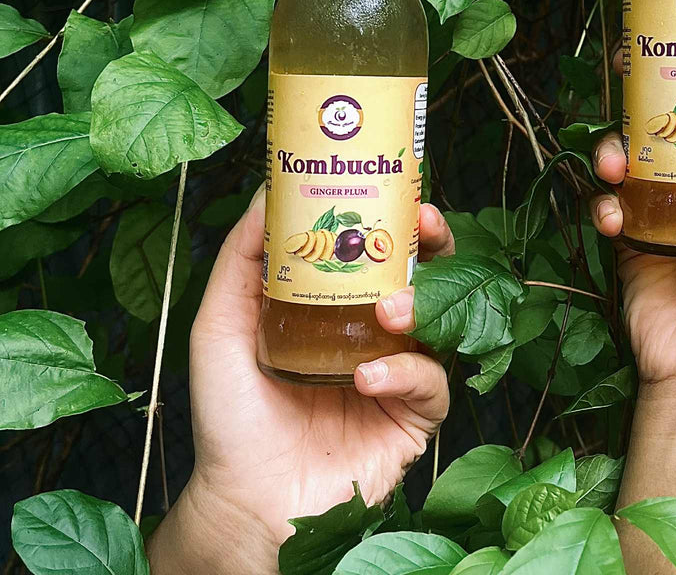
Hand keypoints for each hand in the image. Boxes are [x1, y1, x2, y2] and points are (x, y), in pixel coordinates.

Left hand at [147, 187, 453, 574]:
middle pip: (425, 276)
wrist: (245, 501)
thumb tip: (266, 196)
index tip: (399, 190)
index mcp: (339, 310)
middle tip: (423, 224)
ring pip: (440, 325)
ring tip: (391, 309)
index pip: (380, 252)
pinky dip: (406, 374)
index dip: (395, 219)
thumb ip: (239, 262)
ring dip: (423, 306)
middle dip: (432, 245)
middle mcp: (375, 337)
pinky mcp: (412, 420)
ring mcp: (398, 377)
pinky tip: (369, 378)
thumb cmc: (232, 417)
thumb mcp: (220, 328)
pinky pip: (431, 385)